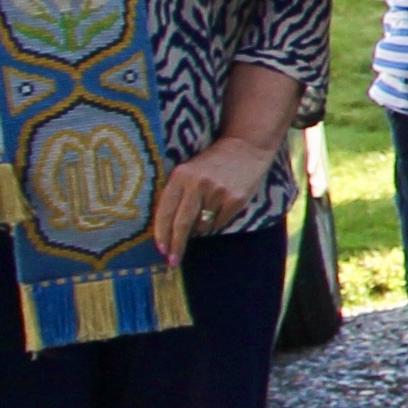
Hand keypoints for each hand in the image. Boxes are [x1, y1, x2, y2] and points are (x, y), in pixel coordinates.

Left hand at [144, 136, 270, 262]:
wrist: (246, 146)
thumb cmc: (211, 164)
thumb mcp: (188, 172)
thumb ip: (176, 195)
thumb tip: (167, 232)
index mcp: (180, 176)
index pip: (165, 212)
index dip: (161, 234)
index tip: (161, 250)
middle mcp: (197, 183)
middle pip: (182, 224)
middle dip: (176, 245)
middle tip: (173, 261)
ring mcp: (218, 192)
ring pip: (201, 225)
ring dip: (199, 228)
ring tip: (205, 213)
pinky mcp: (235, 199)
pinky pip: (219, 223)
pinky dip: (215, 222)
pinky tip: (220, 208)